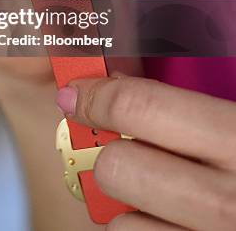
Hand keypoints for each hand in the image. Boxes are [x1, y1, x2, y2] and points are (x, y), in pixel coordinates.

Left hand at [56, 76, 235, 229]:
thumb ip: (200, 105)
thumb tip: (119, 80)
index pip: (143, 106)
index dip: (98, 95)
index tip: (77, 93)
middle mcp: (230, 201)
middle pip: (119, 168)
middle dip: (109, 154)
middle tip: (122, 149)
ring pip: (122, 224)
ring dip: (128, 206)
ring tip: (159, 196)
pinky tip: (171, 224)